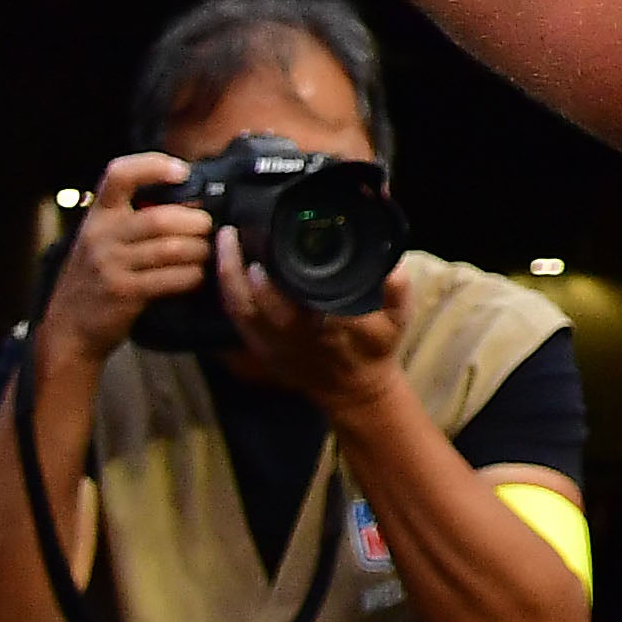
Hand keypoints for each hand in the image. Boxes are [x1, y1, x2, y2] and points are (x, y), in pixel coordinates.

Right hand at [38, 149, 215, 374]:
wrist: (68, 328)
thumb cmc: (96, 279)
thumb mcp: (103, 240)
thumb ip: (134, 219)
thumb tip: (192, 201)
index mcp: (98, 214)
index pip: (119, 174)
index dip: (154, 165)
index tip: (183, 172)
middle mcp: (101, 235)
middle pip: (161, 218)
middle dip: (196, 223)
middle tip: (208, 229)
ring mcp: (110, 265)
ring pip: (172, 249)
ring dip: (200, 250)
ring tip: (205, 253)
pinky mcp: (124, 293)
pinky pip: (172, 278)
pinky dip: (193, 276)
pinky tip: (196, 277)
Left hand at [212, 246, 408, 421]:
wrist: (353, 388)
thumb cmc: (373, 348)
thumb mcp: (398, 320)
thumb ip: (397, 292)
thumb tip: (394, 269)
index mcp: (325, 327)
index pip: (295, 301)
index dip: (273, 281)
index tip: (267, 249)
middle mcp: (293, 335)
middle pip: (254, 304)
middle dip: (238, 270)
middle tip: (232, 233)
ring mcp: (272, 343)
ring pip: (239, 310)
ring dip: (226, 276)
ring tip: (224, 241)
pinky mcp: (260, 346)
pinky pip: (236, 318)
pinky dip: (227, 292)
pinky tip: (226, 266)